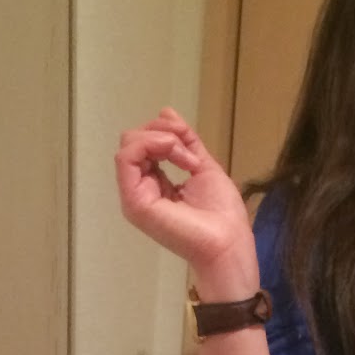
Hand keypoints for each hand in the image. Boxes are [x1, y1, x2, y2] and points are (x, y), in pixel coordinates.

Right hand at [115, 108, 257, 294]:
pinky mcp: (134, 200)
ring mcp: (134, 196)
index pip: (144, 143)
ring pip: (128, 144)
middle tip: (188, 151)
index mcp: (154, 184)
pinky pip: (127, 157)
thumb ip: (185, 142)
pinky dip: (153, 145)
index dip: (166, 132)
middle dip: (162, 131)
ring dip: (161, 138)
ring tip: (186, 158)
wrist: (228, 243)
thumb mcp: (203, 166)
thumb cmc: (222, 215)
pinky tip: (178, 159)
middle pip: (133, 140)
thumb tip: (165, 112)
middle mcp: (140, 189)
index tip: (192, 149)